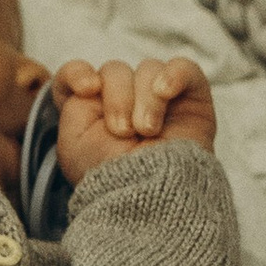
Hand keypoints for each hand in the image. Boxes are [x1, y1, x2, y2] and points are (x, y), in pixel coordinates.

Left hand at [50, 55, 217, 184]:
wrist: (148, 197)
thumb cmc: (108, 176)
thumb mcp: (74, 141)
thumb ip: (74, 101)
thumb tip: (96, 78)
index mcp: (93, 110)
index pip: (77, 73)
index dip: (77, 73)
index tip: (87, 89)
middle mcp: (126, 101)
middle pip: (115, 70)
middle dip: (117, 98)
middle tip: (123, 131)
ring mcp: (159, 99)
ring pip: (147, 69)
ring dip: (145, 99)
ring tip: (147, 130)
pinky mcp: (191, 100)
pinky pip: (185, 68)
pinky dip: (175, 74)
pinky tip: (165, 92)